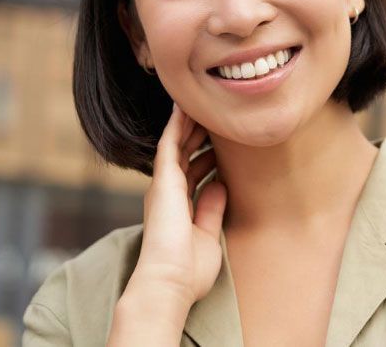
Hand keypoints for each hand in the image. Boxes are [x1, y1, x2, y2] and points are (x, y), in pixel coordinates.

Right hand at [126, 103, 227, 306]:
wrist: (169, 281)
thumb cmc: (189, 270)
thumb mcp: (208, 235)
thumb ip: (212, 209)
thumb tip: (219, 185)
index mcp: (178, 209)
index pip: (193, 176)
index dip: (207, 160)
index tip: (222, 148)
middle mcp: (168, 194)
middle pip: (184, 157)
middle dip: (198, 138)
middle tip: (215, 119)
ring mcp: (164, 186)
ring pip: (177, 145)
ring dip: (190, 125)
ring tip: (201, 104)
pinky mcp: (163, 181)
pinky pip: (170, 144)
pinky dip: (176, 124)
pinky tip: (184, 106)